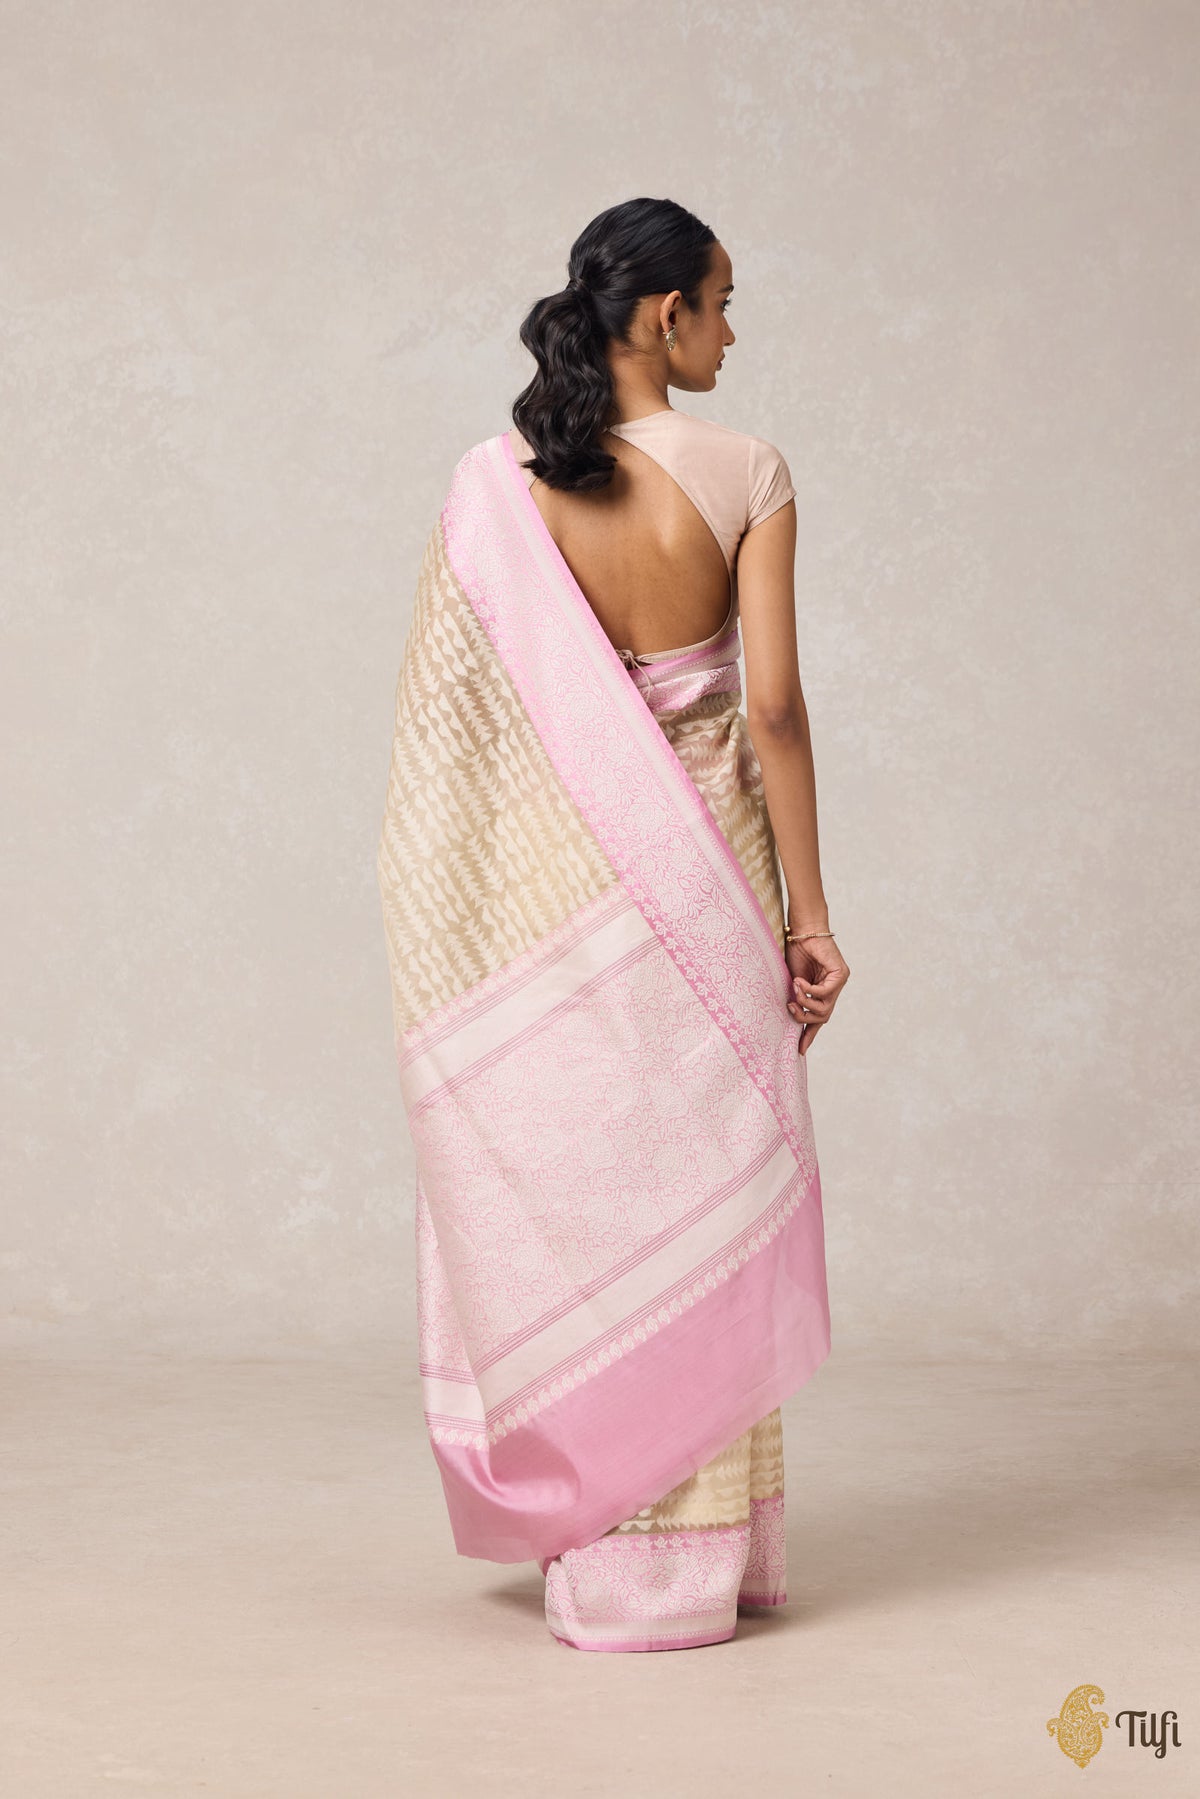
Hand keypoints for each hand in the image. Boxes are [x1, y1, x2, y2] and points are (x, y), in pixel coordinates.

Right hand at [784, 934, 849, 1055]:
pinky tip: (799, 982)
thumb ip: (796, 999)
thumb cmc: (796, 952)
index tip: (800, 1050)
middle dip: (804, 1017)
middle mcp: (833, 990)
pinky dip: (809, 991)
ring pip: (825, 1009)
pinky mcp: (841, 975)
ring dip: (805, 1003)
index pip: (819, 1019)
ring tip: (793, 990)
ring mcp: (839, 983)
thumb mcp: (793, 982)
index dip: (810, 1035)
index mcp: (821, 993)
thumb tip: (791, 1017)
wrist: (802, 931)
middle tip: (790, 1008)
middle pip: (823, 1017)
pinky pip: (825, 994)